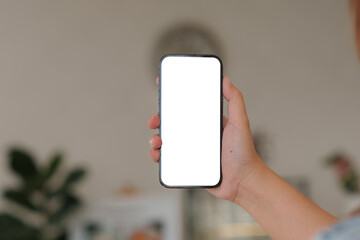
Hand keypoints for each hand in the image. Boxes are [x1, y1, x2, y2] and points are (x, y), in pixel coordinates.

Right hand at [148, 76, 261, 201]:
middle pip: (172, 124)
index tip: (162, 89)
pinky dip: (158, 156)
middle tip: (154, 120)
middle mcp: (196, 135)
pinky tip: (157, 154)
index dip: (172, 100)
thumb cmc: (244, 153)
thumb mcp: (240, 122)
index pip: (186, 108)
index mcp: (206, 123)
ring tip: (156, 141)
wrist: (242, 182)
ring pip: (166, 141)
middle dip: (158, 119)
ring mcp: (190, 150)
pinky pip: (168, 160)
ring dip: (155, 138)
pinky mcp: (187, 165)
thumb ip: (235, 100)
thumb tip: (225, 79)